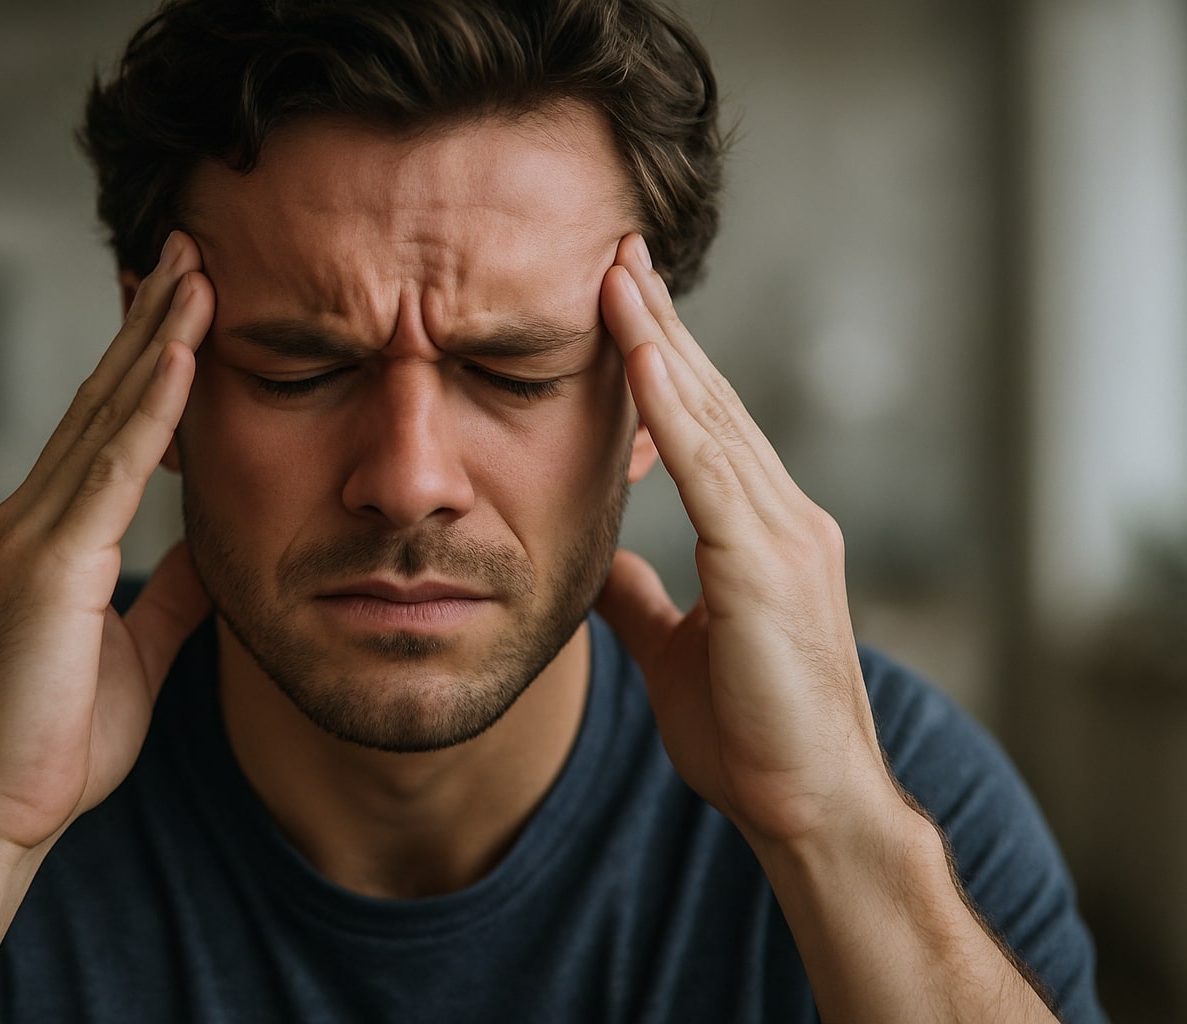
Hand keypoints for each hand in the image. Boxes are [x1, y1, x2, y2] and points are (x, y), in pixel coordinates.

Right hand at [0, 230, 213, 852]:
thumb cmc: (53, 741)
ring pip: (106, 414)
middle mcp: (32, 517)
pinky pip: (110, 469)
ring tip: (199, 271)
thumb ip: (172, 594)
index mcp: (50, 537)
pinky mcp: (47, 562)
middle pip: (103, 398)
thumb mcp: (135, 650)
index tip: (190, 304)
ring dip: (157, 338)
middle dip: (151, 321)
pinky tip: (185, 355)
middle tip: (191, 249)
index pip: (107, 428)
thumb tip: (214, 550)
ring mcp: (33, 533)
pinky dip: (150, 408)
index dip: (148, 362)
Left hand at [595, 233, 901, 849]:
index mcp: (764, 534)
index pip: (706, 428)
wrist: (810, 806)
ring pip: (711, 416)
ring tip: (615, 272)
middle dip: (661, 324)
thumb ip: (645, 601)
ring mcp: (782, 535)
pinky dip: (669, 404)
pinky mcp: (765, 566)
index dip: (663, 363)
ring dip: (658, 341)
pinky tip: (633, 353)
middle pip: (712, 400)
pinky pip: (707, 465)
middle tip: (619, 250)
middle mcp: (783, 518)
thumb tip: (607, 565)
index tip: (621, 303)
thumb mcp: (677, 653)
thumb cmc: (754, 737)